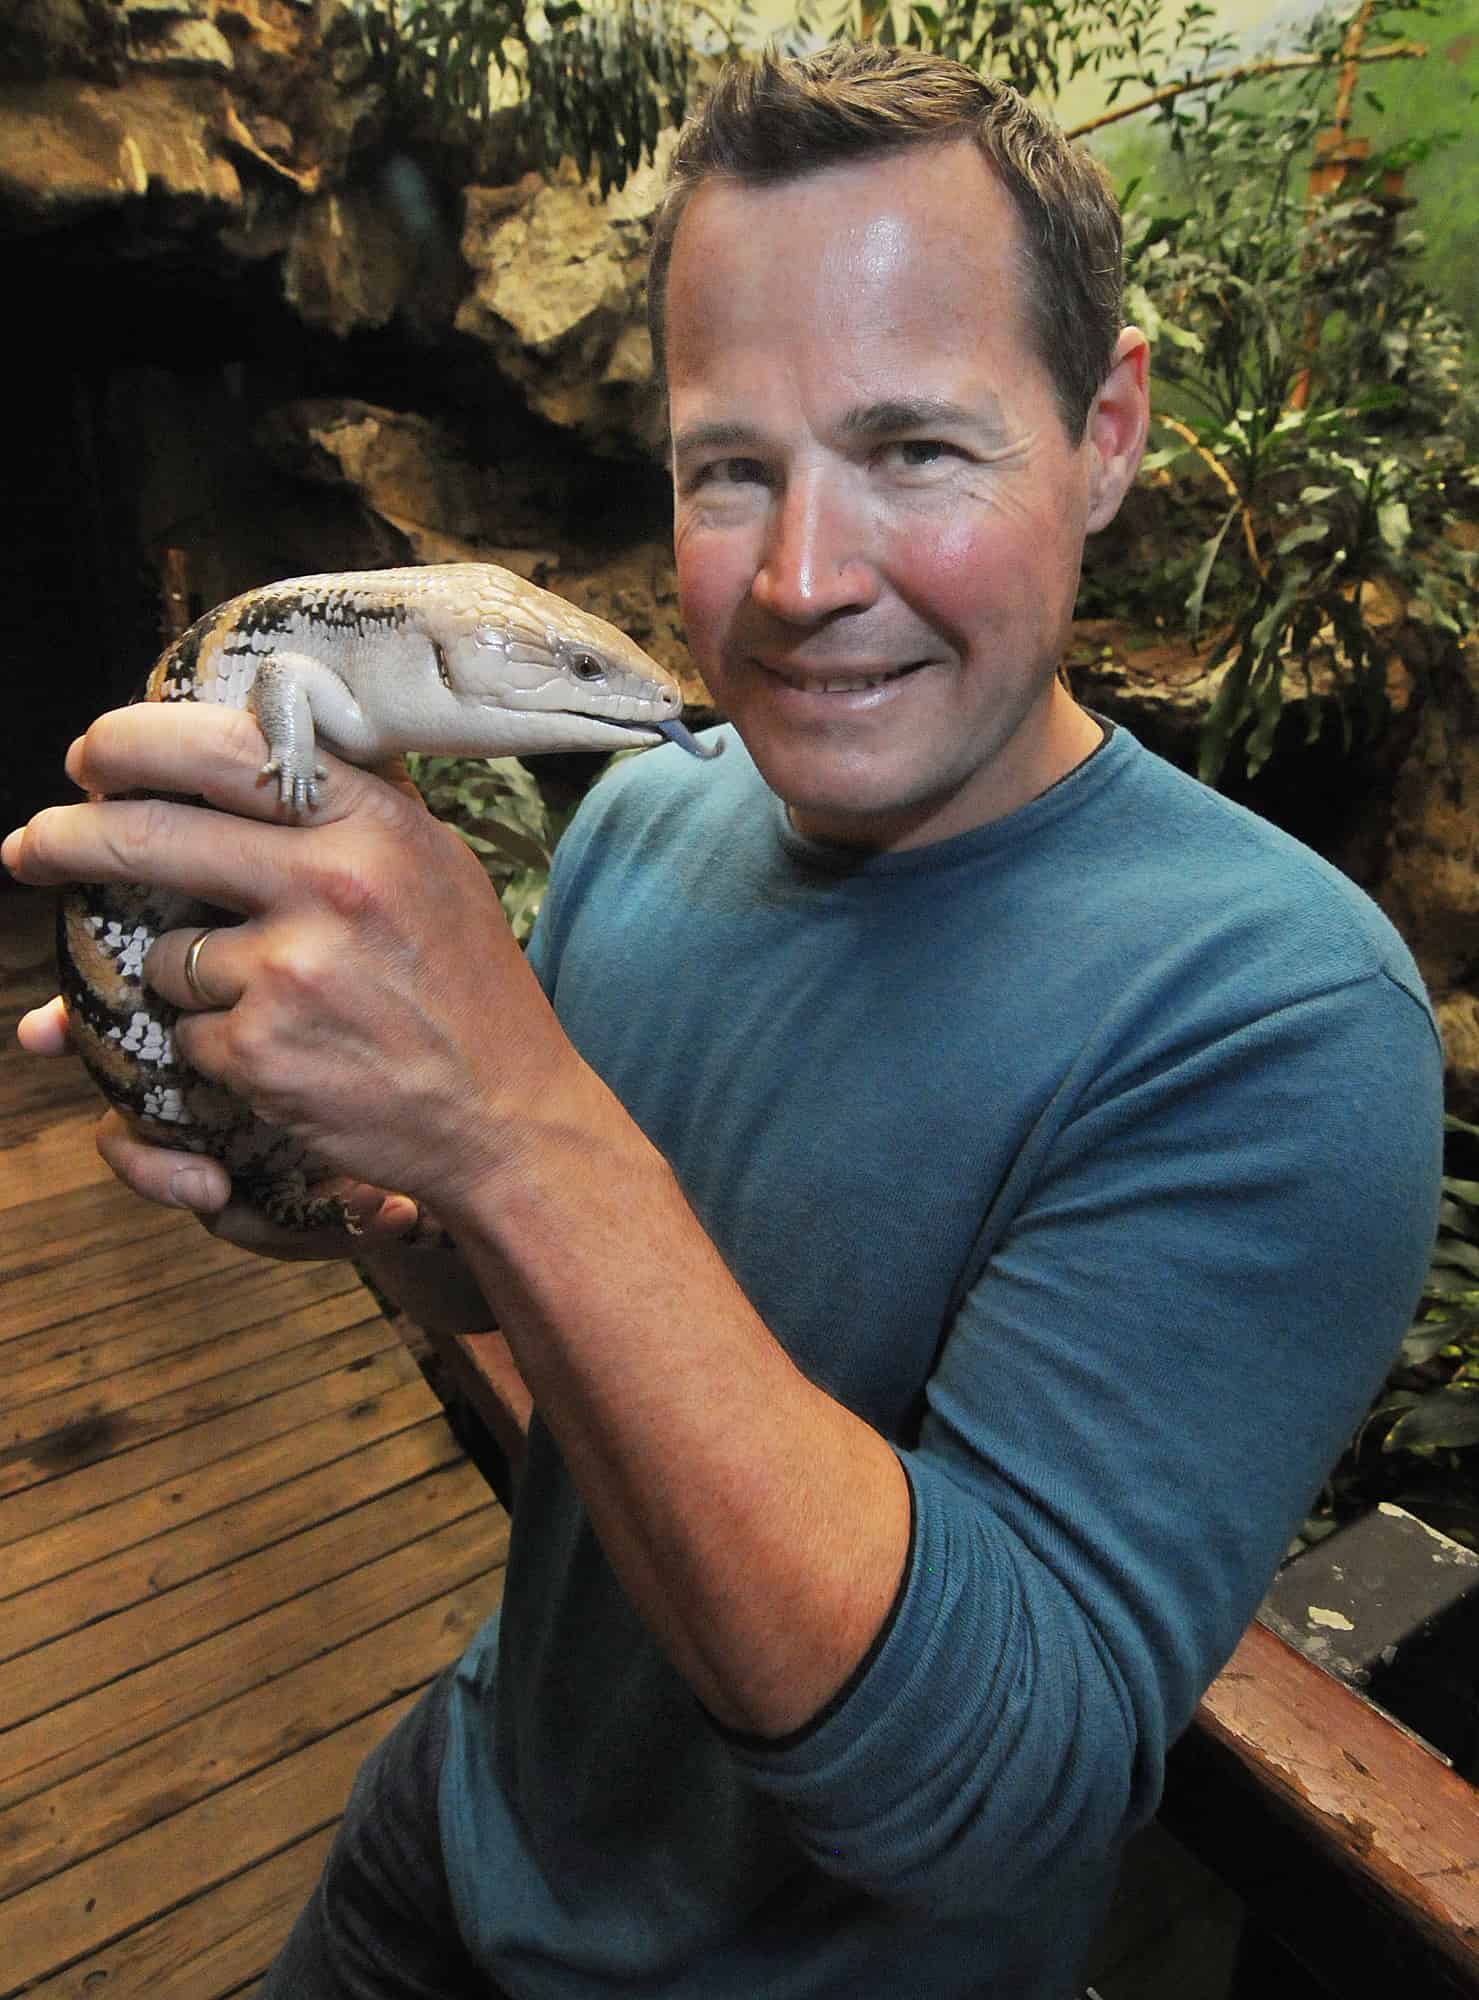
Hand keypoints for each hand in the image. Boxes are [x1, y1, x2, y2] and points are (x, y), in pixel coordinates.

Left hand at [3, 701, 581, 1226]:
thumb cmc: (470, 993)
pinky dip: (218, 1046)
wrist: (507, 1117)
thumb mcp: (435, 871)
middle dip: (65, 841)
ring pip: (165, 955)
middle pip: (149, 837)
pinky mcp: (260, 1048)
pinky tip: (286, 1054)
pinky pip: (189, 1033)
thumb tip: (242, 757)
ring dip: (185, 979)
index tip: (90, 757)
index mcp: (374, 823)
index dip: (133, 743)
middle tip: (28, 847)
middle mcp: (332, 881)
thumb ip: (350, 812)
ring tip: (268, 1002)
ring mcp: (292, 968)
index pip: (223, 748)